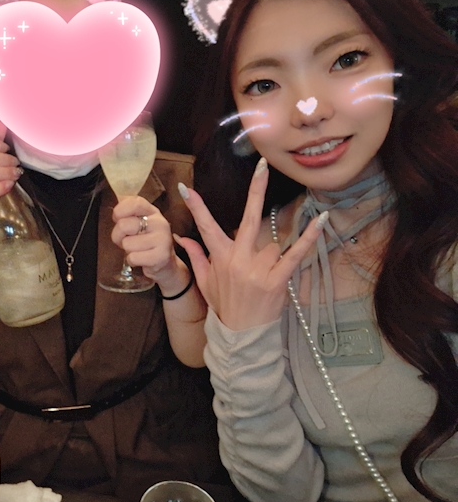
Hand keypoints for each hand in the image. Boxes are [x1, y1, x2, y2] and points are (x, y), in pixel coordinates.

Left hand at [111, 196, 189, 291]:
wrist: (165, 264)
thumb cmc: (146, 242)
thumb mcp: (139, 223)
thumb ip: (128, 210)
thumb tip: (118, 194)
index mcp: (152, 211)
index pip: (135, 202)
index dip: (120, 210)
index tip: (117, 218)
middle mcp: (159, 222)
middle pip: (124, 225)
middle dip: (118, 236)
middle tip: (126, 240)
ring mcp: (163, 239)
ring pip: (127, 243)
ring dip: (127, 250)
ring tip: (137, 250)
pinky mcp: (161, 256)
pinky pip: (133, 257)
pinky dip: (132, 261)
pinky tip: (142, 259)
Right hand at [175, 158, 326, 329]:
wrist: (241, 336)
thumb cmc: (224, 307)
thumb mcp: (206, 282)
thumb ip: (195, 256)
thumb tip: (180, 238)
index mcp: (220, 258)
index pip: (205, 227)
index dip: (196, 207)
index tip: (185, 187)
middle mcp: (238, 259)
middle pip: (248, 217)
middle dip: (255, 189)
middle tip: (262, 165)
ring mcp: (258, 269)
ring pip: (272, 245)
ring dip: (271, 257)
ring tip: (264, 279)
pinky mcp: (277, 280)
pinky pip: (296, 254)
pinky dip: (309, 238)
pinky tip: (320, 220)